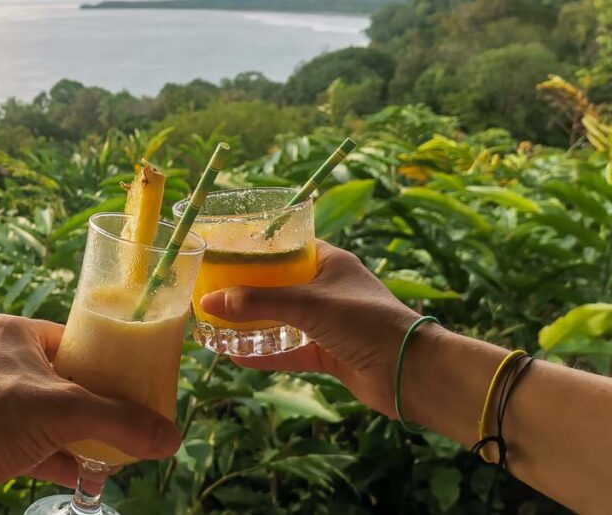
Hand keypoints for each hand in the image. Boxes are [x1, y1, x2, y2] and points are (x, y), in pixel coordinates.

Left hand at [0, 314, 180, 503]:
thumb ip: (120, 421)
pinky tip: (86, 473)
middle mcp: (1, 364)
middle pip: (65, 380)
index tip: (133, 376)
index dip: (104, 357)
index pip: (72, 338)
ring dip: (81, 434)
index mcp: (16, 335)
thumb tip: (168, 438)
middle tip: (130, 416)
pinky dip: (60, 459)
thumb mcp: (66, 410)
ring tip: (117, 447)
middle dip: (97, 402)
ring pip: (49, 416)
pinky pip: (33, 446)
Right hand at [199, 241, 424, 414]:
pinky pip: (289, 350)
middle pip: (279, 285)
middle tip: (214, 290)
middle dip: (248, 290)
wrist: (411, 372)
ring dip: (254, 323)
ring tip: (218, 323)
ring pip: (282, 319)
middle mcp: (328, 290)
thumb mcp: (307, 304)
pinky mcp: (329, 353)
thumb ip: (257, 302)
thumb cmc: (366, 322)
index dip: (258, 249)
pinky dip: (266, 353)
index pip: (288, 247)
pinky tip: (236, 356)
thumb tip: (209, 302)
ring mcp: (329, 323)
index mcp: (330, 262)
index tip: (227, 253)